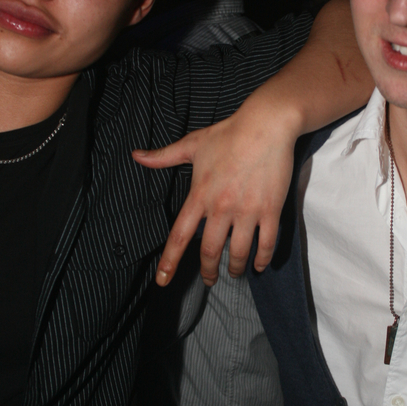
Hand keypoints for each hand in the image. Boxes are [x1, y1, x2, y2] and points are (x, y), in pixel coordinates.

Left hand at [132, 111, 295, 286]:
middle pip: (210, 251)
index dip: (170, 261)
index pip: (180, 235)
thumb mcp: (192, 144)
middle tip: (210, 279)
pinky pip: (266, 243)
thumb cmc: (228, 134)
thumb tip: (136, 156)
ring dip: (236, 268)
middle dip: (209, 272)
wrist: (265, 125)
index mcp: (199, 195)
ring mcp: (247, 210)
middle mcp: (221, 208)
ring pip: (239, 252)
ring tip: (235, 273)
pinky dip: (262, 259)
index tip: (163, 280)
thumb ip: (163, 156)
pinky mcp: (270, 209)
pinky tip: (259, 265)